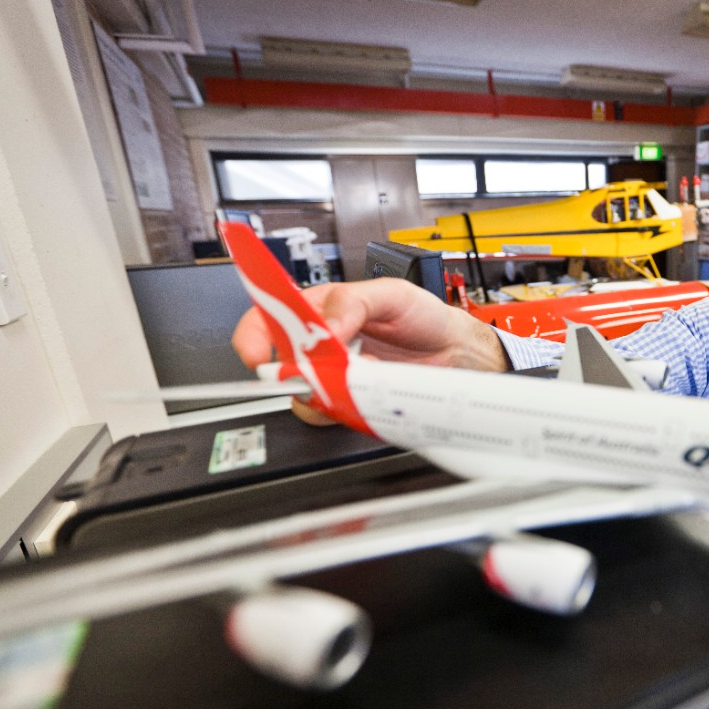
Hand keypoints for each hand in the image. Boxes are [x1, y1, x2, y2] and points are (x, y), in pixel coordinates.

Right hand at [231, 277, 509, 423]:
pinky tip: (374, 387)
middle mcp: (322, 345)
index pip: (269, 319)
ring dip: (329, 389)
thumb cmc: (423, 315)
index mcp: (319, 309)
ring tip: (366, 371)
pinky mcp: (353, 401)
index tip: (259, 355)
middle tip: (323, 370)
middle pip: (280, 366)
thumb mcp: (390, 294)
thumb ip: (351, 304)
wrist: (454, 349)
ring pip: (305, 395)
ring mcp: (336, 376)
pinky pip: (335, 414)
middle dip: (294, 372)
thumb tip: (324, 327)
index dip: (254, 337)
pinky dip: (350, 405)